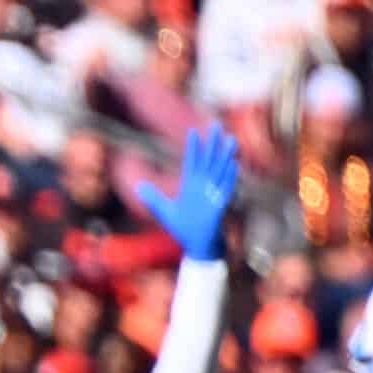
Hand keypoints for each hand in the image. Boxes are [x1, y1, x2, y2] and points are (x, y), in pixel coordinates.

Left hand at [135, 123, 240, 264]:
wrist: (198, 247)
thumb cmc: (184, 230)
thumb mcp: (165, 212)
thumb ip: (154, 198)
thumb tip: (139, 186)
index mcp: (190, 187)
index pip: (191, 162)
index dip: (192, 147)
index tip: (193, 131)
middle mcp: (203, 187)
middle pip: (208, 160)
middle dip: (212, 143)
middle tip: (216, 124)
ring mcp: (213, 195)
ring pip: (220, 171)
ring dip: (225, 156)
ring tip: (230, 139)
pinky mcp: (220, 206)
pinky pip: (226, 189)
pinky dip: (229, 178)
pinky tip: (233, 165)